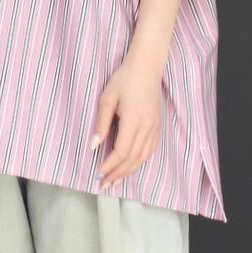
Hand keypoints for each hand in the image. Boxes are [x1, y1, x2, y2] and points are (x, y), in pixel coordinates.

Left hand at [90, 58, 163, 189]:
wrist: (147, 67)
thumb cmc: (124, 79)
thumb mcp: (107, 98)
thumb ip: (101, 123)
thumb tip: (93, 146)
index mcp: (134, 120)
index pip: (121, 151)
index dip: (110, 165)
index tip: (99, 173)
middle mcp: (147, 127)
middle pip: (132, 158)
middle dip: (118, 174)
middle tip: (104, 184)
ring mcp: (155, 128)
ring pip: (142, 157)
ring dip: (129, 171)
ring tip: (115, 181)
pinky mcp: (158, 126)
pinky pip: (150, 151)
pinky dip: (139, 162)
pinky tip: (131, 167)